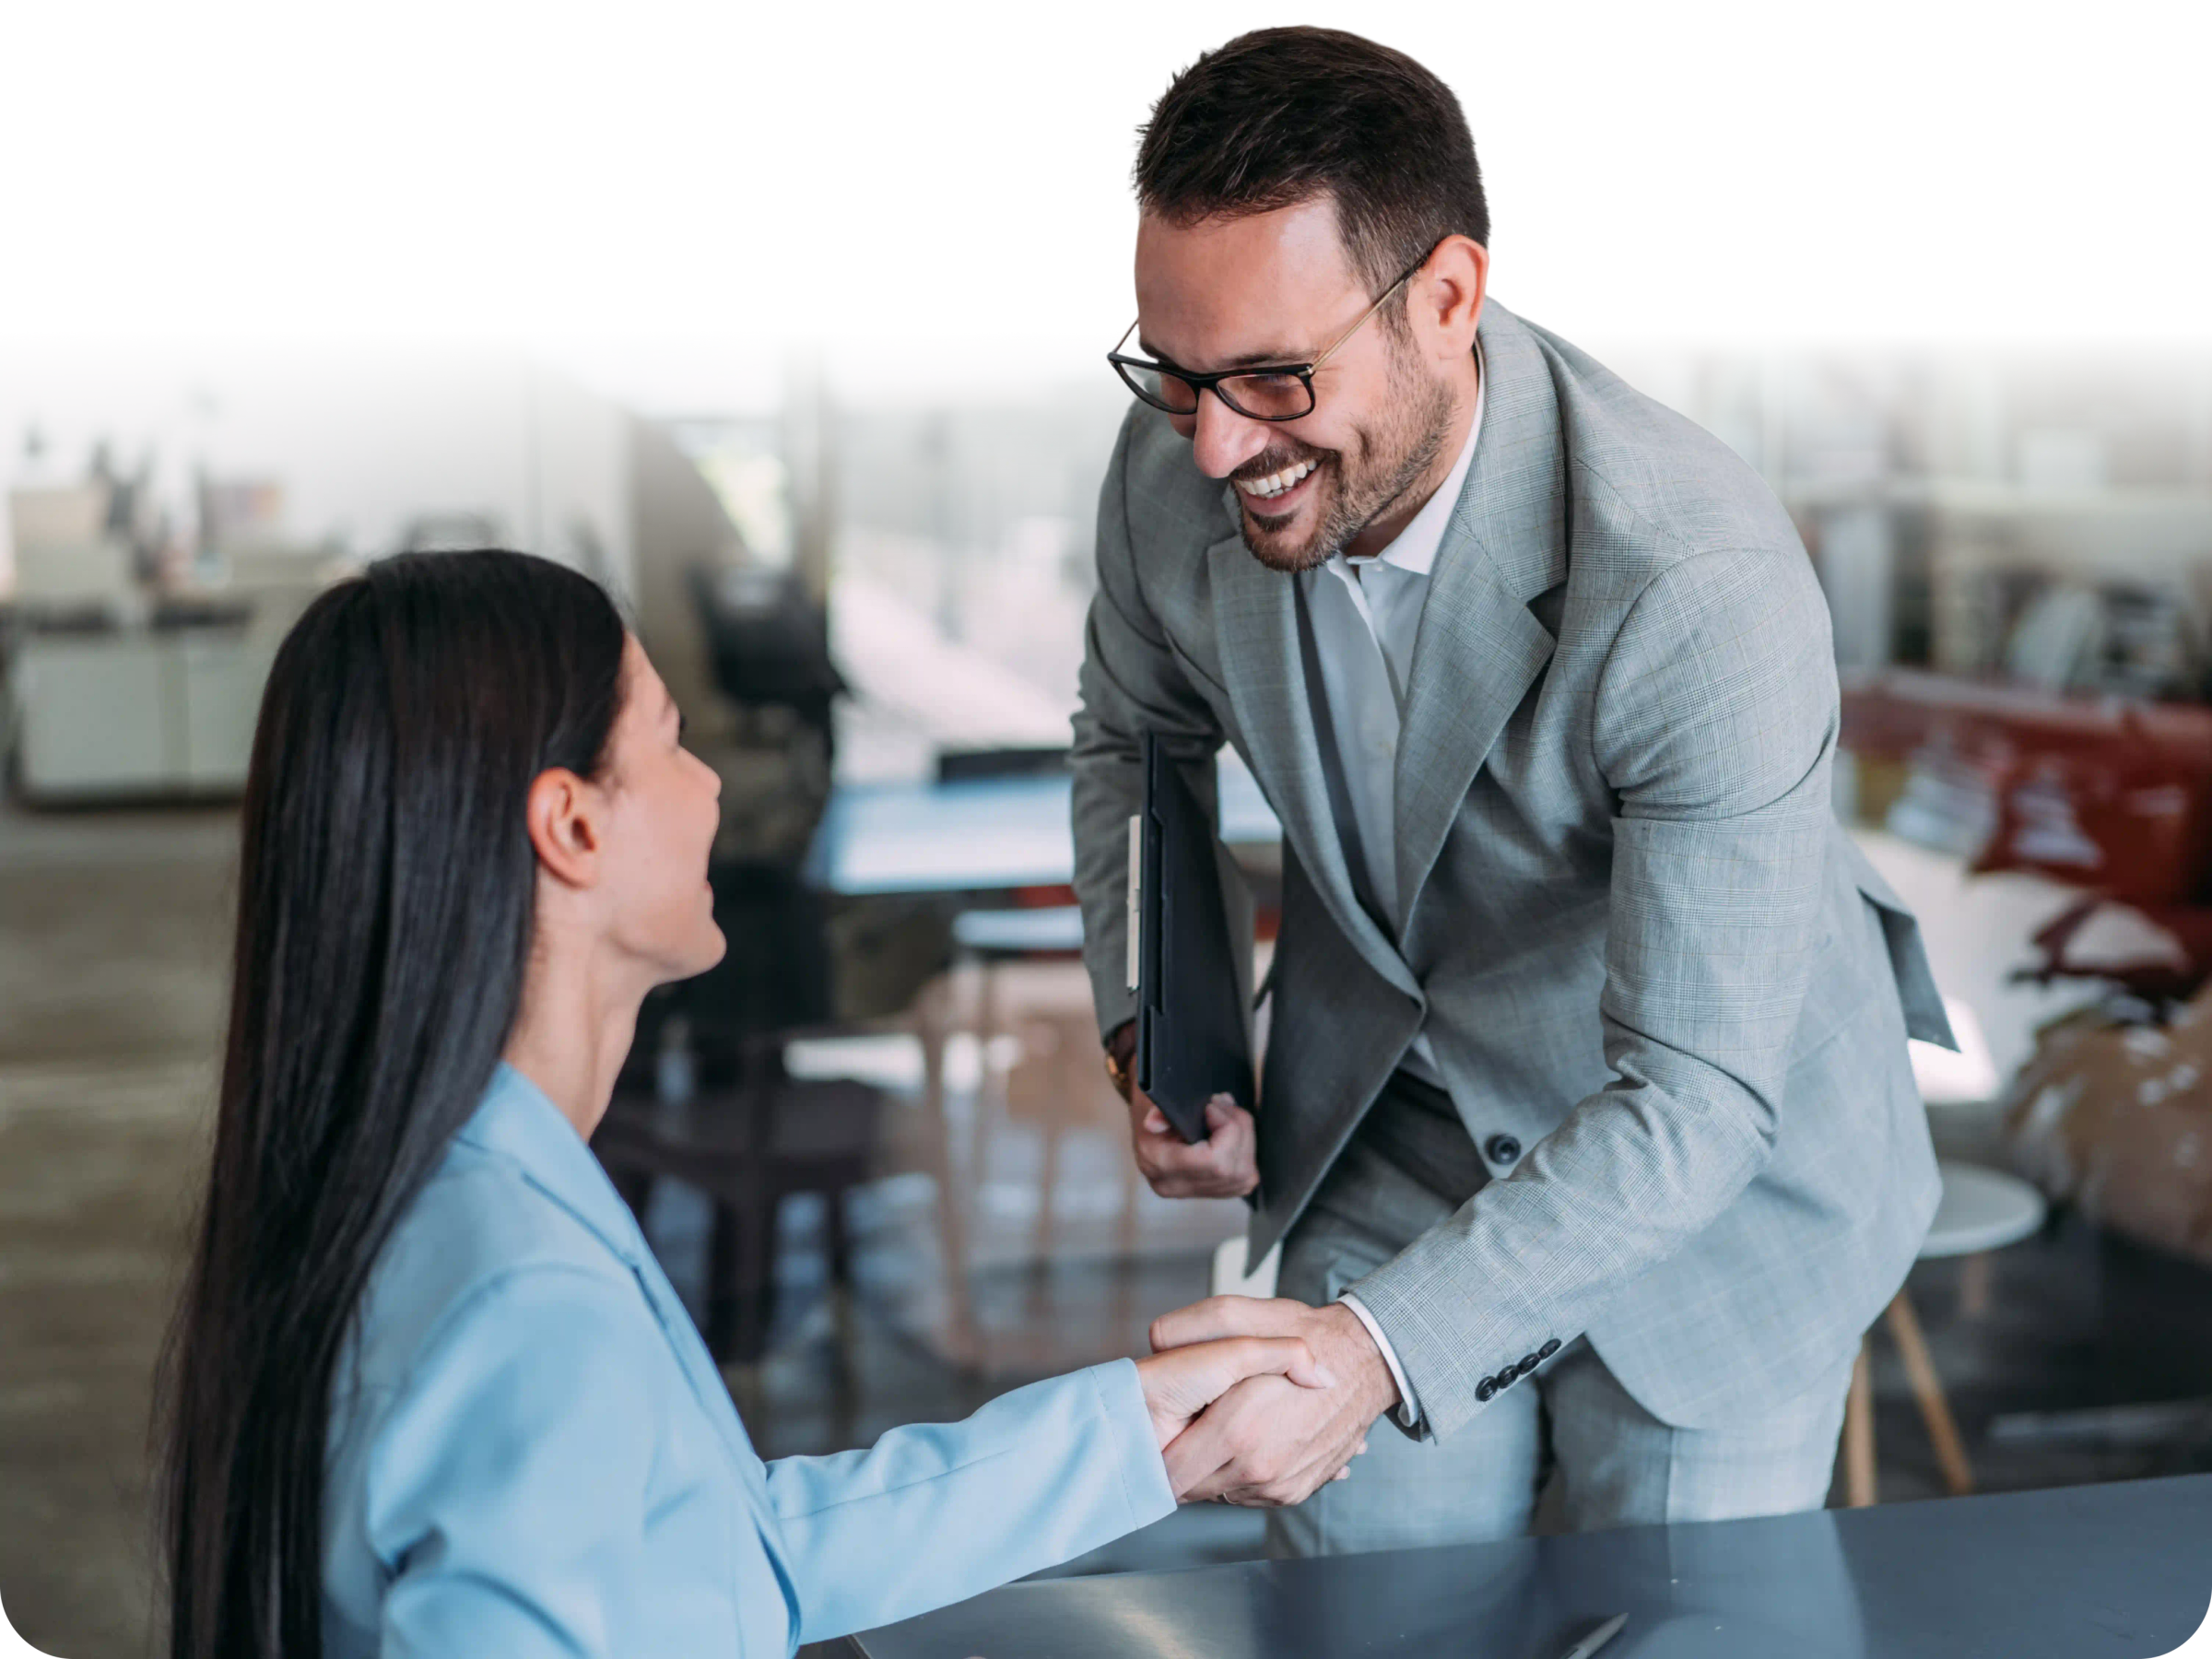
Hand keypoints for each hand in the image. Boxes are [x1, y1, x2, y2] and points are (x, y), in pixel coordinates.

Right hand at [1129, 1088, 1258, 1198]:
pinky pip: (1246, 1180)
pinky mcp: (1212, 1194)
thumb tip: (1154, 1124)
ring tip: (1229, 1117)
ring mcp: (1195, 1194)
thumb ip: (1158, 1113)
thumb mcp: (1154, 1105)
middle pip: (1234, 1168)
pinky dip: (1246, 1154)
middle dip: (1240, 1130)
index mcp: (1158, 1164)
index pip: (1214, 1161)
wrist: (1153, 1128)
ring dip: (1246, 1140)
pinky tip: (1232, 1137)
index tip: (1212, 1107)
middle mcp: (1176, 1185)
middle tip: (1224, 1105)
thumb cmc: (1158, 1112)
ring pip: (1245, 1175)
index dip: (1226, 1129)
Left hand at [1150, 1297, 1396, 1505]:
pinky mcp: (1294, 1492)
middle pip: (1191, 1489)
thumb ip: (1187, 1328)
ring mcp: (1278, 1485)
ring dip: (1212, 1469)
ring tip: (1220, 1430)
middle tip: (1187, 1429)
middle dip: (1182, 1462)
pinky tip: (1247, 1441)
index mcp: (1236, 1429)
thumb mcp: (1238, 1313)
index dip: (1156, 1457)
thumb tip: (1154, 1341)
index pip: (1171, 1473)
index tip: (1158, 1437)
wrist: (1365, 1361)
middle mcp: (1257, 1467)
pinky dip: (1241, 1475)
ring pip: (1219, 1493)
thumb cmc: (1303, 1333)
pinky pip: (1249, 1495)